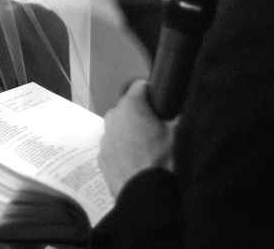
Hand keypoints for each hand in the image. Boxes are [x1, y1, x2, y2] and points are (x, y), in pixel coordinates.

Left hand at [98, 80, 175, 195]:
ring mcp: (104, 138)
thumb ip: (176, 115)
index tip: (160, 102)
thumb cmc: (162, 160)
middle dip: (140, 116)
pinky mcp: (101, 156)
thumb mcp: (178, 133)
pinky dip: (122, 150)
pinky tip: (136, 162)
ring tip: (146, 150)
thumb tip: (179, 108)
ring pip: (119, 128)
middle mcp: (112, 117)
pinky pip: (113, 146)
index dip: (151, 92)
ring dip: (130, 133)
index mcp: (130, 106)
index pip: (139, 86)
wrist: (145, 194)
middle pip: (128, 109)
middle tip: (156, 131)